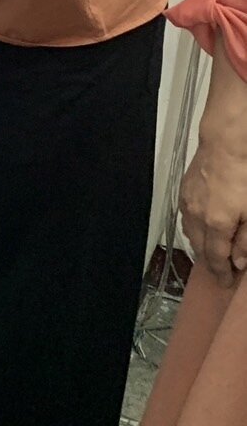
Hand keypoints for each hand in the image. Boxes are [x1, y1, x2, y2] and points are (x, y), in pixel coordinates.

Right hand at [180, 62, 246, 285]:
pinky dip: (195, 227)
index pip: (215, 258)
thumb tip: (239, 261)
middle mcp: (196, 216)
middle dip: (209, 262)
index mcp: (215, 225)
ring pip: (190, 231)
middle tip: (220, 271)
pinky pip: (187, 215)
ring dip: (200, 245)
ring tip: (211, 251)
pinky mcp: (185, 188)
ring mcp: (187, 201)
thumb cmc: (245, 176)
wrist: (227, 141)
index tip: (227, 284)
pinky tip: (203, 224)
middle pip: (198, 247)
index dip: (222, 274)